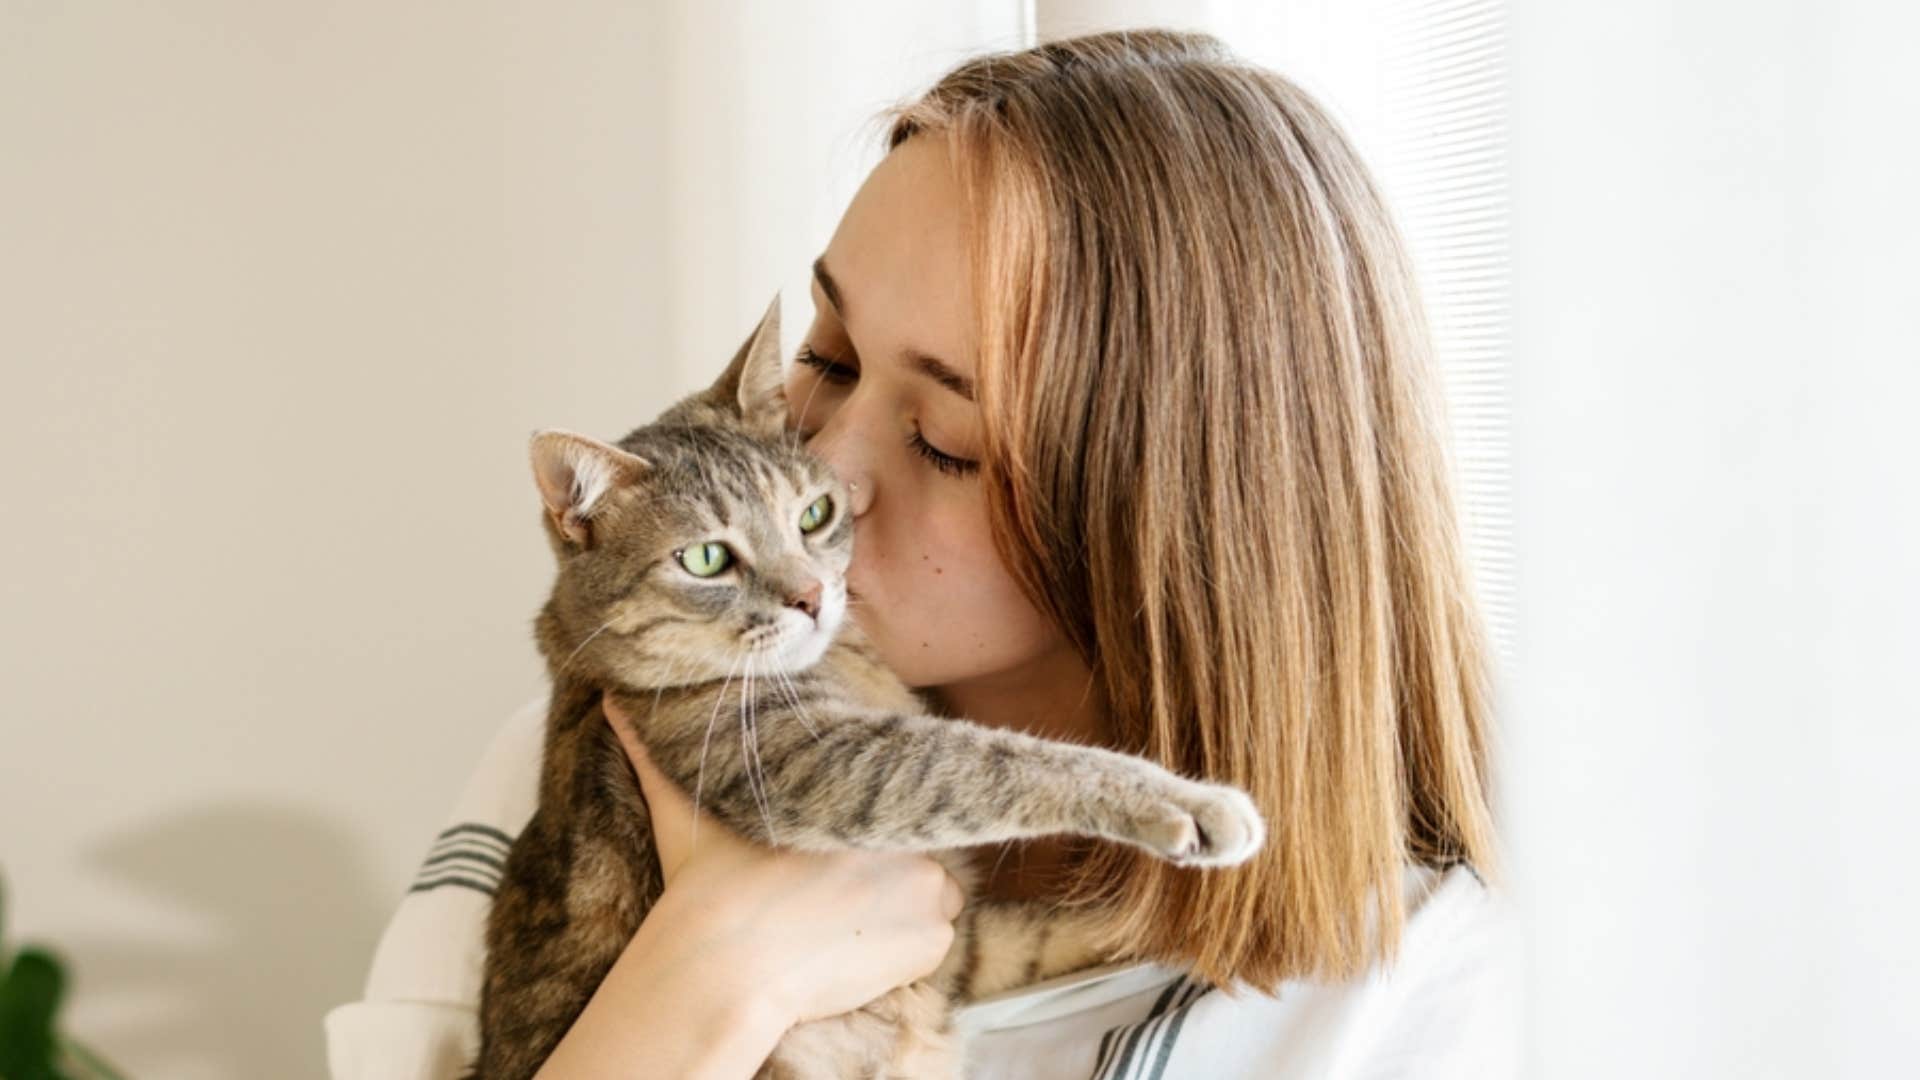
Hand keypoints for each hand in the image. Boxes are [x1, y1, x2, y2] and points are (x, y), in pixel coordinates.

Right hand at [603, 693, 965, 1026]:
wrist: (725, 968)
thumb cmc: (707, 887)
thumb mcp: (683, 807)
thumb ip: (657, 752)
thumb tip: (613, 697)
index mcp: (852, 791)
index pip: (888, 793)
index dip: (869, 820)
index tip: (838, 847)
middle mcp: (903, 828)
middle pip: (909, 844)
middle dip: (882, 865)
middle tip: (830, 893)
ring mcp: (927, 884)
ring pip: (928, 893)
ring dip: (901, 906)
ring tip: (841, 923)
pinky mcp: (934, 940)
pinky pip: (935, 942)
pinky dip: (907, 951)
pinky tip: (854, 951)